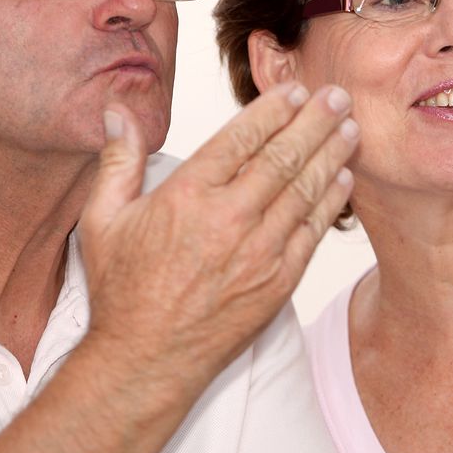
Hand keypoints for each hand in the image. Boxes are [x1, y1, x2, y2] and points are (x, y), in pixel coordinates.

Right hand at [79, 82, 356, 398]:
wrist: (147, 360)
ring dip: (331, 155)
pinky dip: (330, 203)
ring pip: (305, 190)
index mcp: (188, 196)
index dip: (274, 109)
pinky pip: (312, 232)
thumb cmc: (123, 291)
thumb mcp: (103, 220)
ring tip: (349, 129)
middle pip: (283, 156)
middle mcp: (229, 219)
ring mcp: (259, 252)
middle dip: (315, 121)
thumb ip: (118, 161)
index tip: (294, 91)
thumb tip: (117, 111)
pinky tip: (342, 180)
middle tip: (338, 96)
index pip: (242, 137)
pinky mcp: (278, 282)